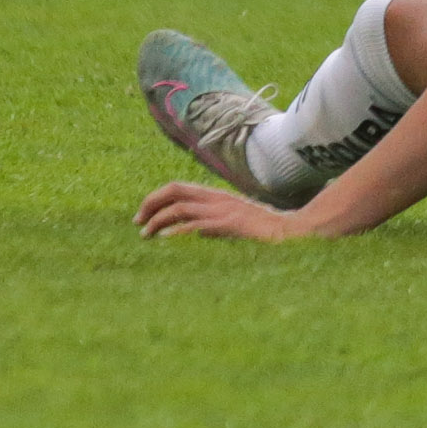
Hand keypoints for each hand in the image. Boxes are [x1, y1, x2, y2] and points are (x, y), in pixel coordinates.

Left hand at [135, 179, 309, 241]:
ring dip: (157, 220)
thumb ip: (215, 224)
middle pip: (174, 190)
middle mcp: (217, 198)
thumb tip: (195, 232)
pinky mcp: (228, 224)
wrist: (290, 232)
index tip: (143, 215)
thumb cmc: (264, 231)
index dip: (157, 198)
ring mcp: (222, 210)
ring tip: (144, 235)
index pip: (179, 188)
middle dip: (150, 204)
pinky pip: (196, 224)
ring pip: (180, 207)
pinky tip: (164, 239)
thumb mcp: (235, 224)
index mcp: (217, 196)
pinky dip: (176, 231)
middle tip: (136, 222)